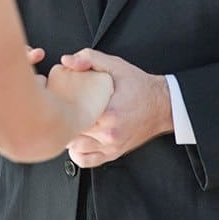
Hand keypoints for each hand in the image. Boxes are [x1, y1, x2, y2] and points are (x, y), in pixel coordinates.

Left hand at [58, 50, 172, 167]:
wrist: (163, 105)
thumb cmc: (139, 86)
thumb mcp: (115, 65)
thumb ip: (89, 58)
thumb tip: (67, 61)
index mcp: (108, 112)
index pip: (71, 114)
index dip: (58, 106)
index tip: (55, 99)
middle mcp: (109, 133)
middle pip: (70, 132)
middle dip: (60, 121)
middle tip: (57, 111)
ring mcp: (111, 146)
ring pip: (74, 148)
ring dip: (68, 136)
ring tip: (68, 123)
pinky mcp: (113, 153)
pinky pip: (86, 160)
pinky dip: (77, 153)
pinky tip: (77, 139)